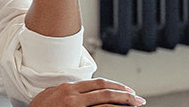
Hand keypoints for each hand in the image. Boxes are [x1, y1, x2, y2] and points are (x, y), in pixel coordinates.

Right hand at [28, 78, 145, 106]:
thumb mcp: (50, 95)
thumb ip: (64, 91)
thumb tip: (77, 89)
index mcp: (69, 88)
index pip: (98, 84)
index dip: (115, 86)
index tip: (127, 90)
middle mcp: (72, 96)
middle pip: (105, 92)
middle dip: (124, 95)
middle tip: (138, 99)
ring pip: (104, 105)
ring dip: (121, 106)